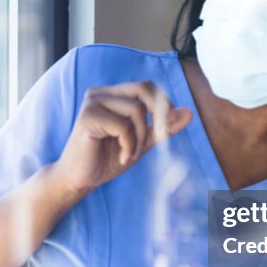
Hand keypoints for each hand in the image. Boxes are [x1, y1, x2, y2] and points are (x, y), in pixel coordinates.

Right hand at [50, 81, 192, 196]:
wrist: (79, 179)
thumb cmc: (106, 159)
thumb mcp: (141, 142)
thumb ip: (162, 128)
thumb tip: (188, 113)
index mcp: (112, 94)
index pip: (146, 86)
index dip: (163, 103)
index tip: (164, 129)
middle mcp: (100, 93)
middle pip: (143, 89)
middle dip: (157, 115)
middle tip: (157, 138)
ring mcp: (92, 103)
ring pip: (135, 110)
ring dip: (140, 138)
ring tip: (131, 154)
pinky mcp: (87, 118)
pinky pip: (123, 126)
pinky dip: (129, 144)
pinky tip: (122, 157)